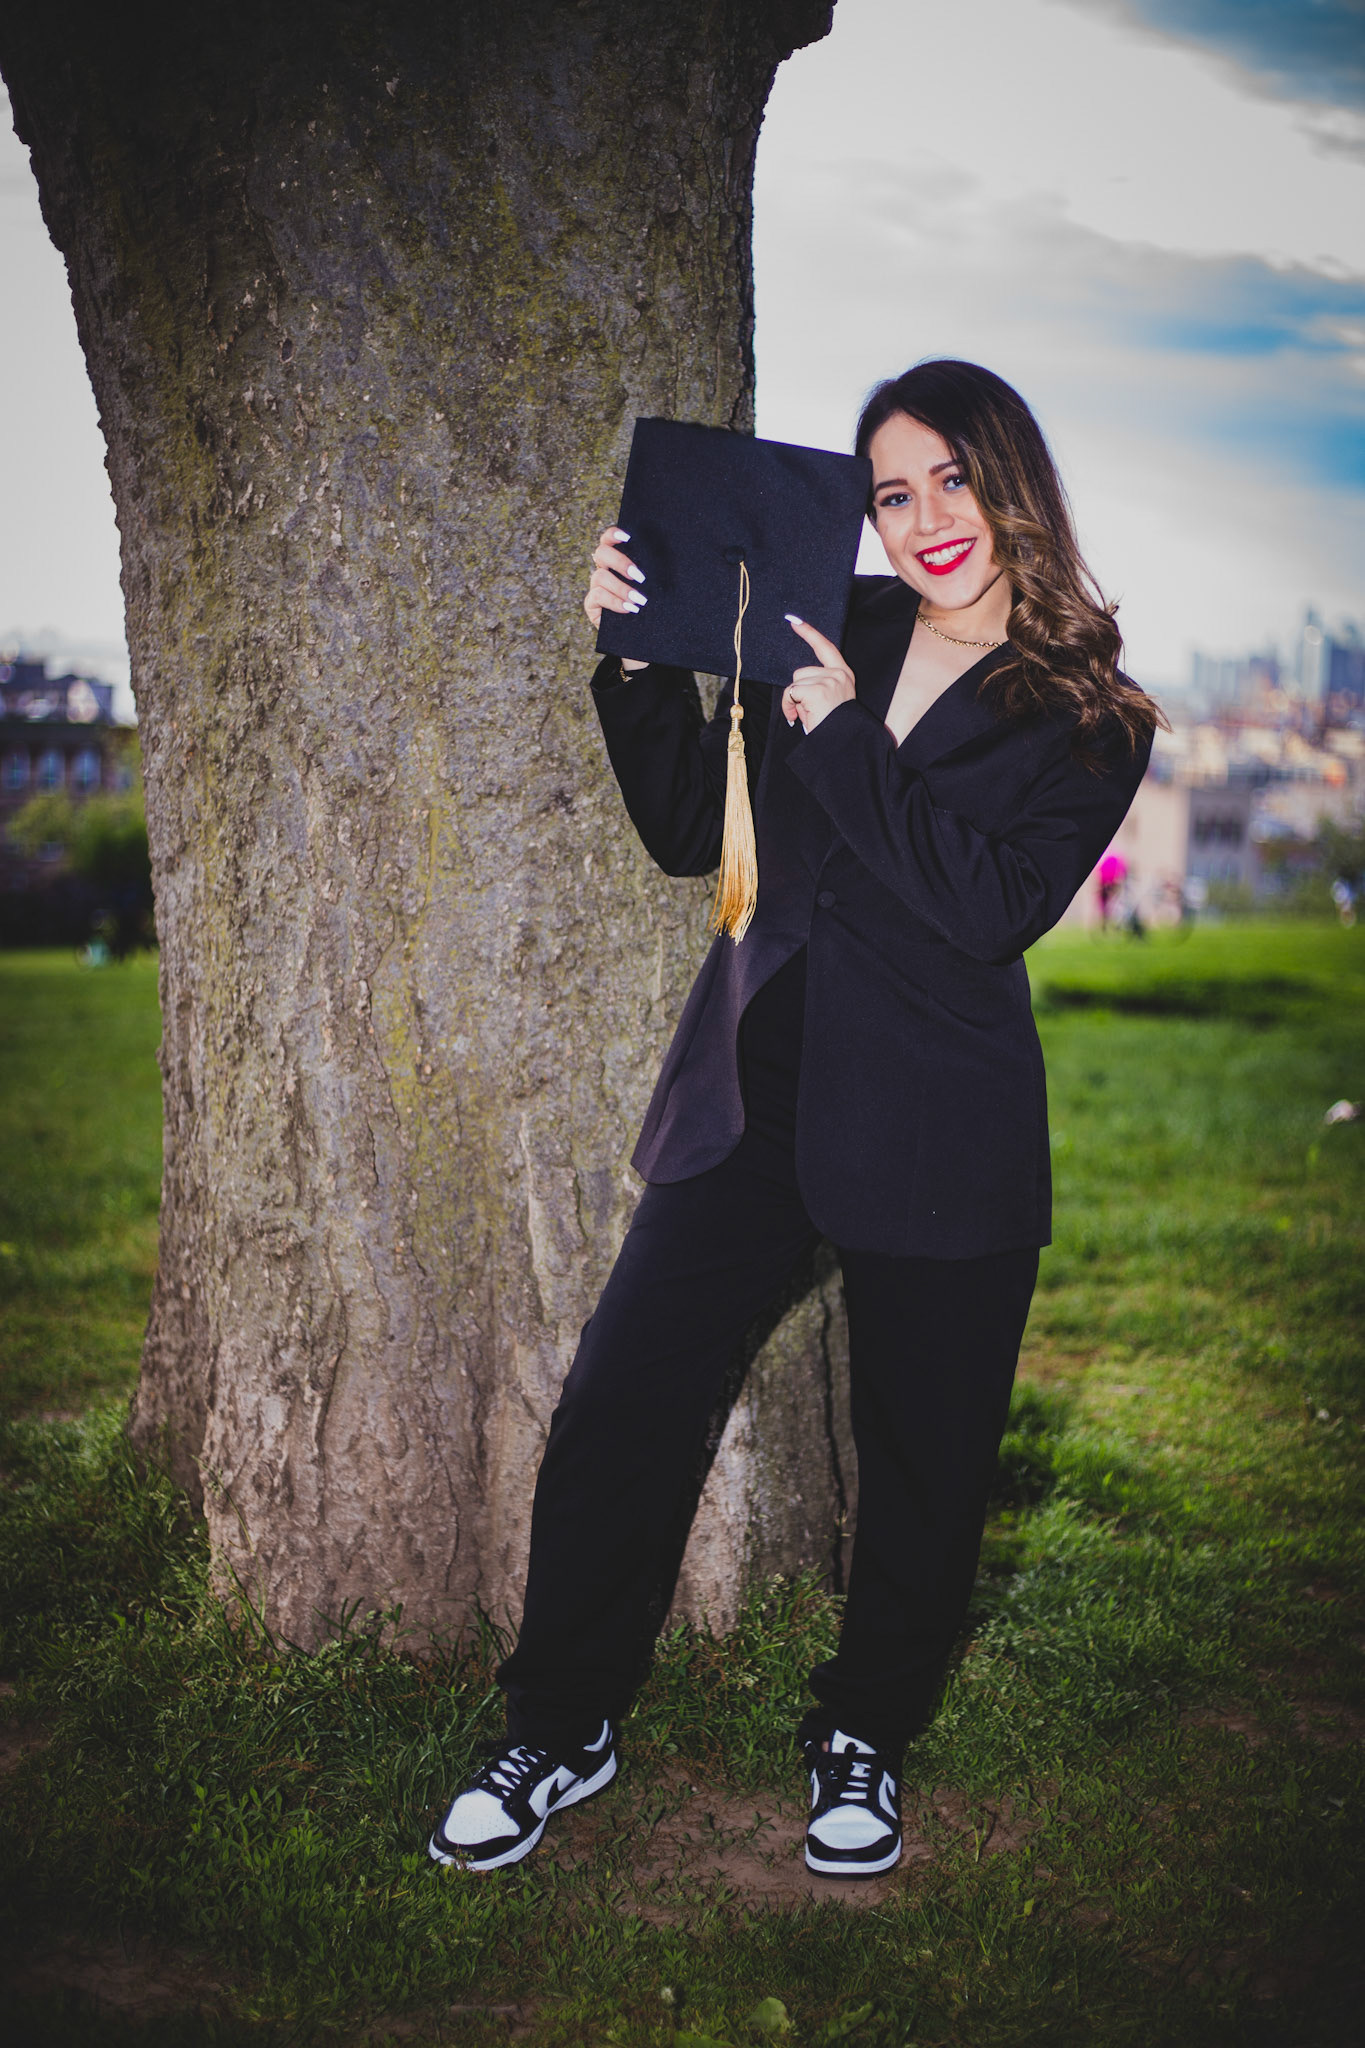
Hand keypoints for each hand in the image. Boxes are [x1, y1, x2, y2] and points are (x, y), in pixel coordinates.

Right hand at [585, 527, 648, 670]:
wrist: (647, 637)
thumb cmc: (654, 608)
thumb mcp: (657, 587)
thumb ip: (655, 570)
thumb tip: (669, 553)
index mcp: (618, 560)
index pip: (609, 539)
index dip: (614, 534)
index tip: (628, 537)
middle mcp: (604, 570)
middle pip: (601, 553)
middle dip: (620, 562)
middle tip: (640, 576)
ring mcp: (596, 587)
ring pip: (600, 576)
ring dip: (621, 587)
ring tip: (640, 600)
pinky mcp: (591, 605)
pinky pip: (597, 596)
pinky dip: (615, 602)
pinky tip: (630, 609)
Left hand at [781, 616, 855, 732]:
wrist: (845, 744)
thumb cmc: (835, 727)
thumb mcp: (830, 700)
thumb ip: (818, 686)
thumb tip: (796, 688)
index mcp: (844, 674)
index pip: (825, 648)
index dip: (809, 633)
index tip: (794, 620)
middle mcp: (839, 674)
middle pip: (801, 672)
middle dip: (798, 692)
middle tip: (808, 711)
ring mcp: (829, 680)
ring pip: (795, 682)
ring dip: (794, 701)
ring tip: (807, 716)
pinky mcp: (817, 690)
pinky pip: (791, 693)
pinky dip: (789, 706)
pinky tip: (797, 718)